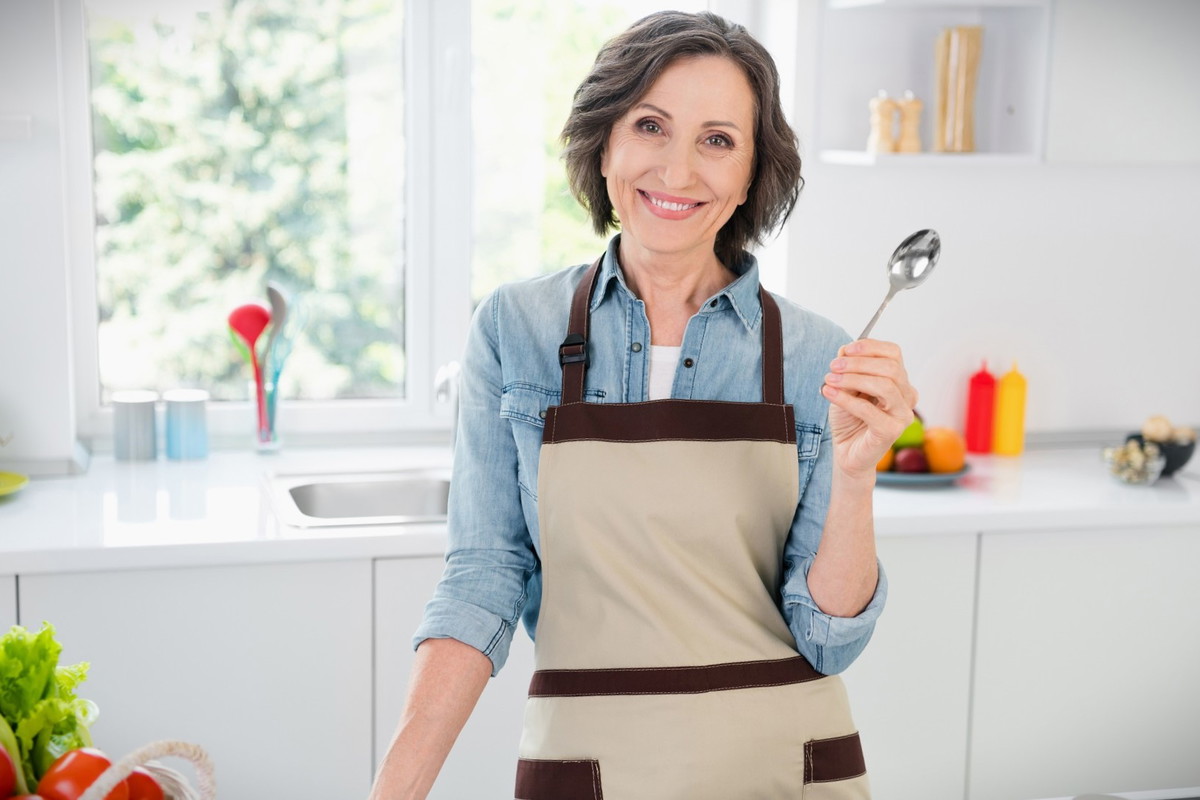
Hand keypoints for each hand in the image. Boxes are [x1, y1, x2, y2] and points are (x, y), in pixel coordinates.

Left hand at [821, 339, 918, 479]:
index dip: (870, 347)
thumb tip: (844, 350)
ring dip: (852, 378)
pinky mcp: (891, 431)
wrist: (847, 452)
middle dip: (858, 363)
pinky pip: (868, 409)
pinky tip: (829, 393)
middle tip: (834, 366)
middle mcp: (907, 397)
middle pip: (890, 367)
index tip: (845, 350)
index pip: (894, 353)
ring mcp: (902, 415)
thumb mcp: (845, 387)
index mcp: (900, 382)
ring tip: (830, 380)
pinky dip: (846, 399)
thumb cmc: (850, 419)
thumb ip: (848, 369)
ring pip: (884, 385)